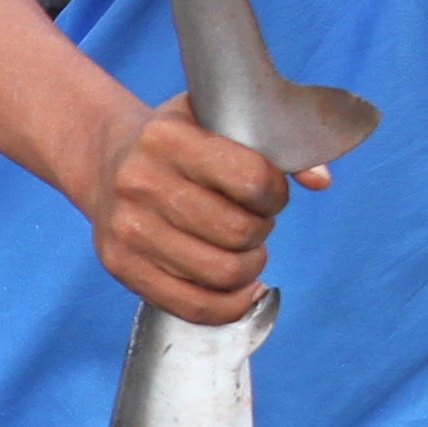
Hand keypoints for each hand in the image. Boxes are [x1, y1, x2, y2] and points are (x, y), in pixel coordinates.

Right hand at [88, 104, 302, 323]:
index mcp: (166, 137)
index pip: (251, 179)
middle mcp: (139, 182)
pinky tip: (241, 289)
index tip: (270, 193)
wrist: (106, 162)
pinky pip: (193, 306)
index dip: (275, 193)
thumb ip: (274, 143)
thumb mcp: (217, 120)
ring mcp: (127, 229)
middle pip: (238, 231)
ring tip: (245, 251)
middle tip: (256, 223)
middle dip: (261, 231)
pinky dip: (230, 305)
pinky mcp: (121, 267)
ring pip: (221, 273)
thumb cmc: (177, 142)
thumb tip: (321, 180)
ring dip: (249, 267)